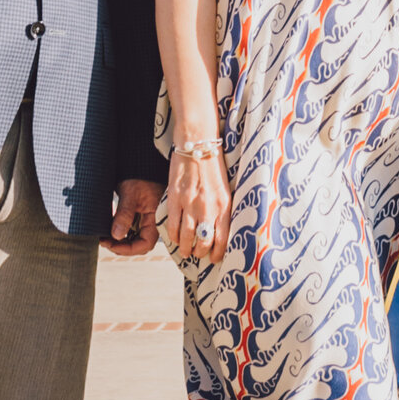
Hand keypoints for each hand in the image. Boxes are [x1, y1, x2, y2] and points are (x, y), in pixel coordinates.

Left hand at [108, 177, 159, 256]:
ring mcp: (146, 218)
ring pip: (134, 237)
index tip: (111, 244)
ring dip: (119, 239)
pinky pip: (131, 228)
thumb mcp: (130, 193)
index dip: (128, 248)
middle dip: (121, 246)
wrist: (139, 161)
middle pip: (139, 243)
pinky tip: (109, 227)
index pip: (145, 243)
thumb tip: (116, 236)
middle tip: (104, 240)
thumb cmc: (139, 174)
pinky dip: (120, 230)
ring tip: (104, 235)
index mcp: (157, 217)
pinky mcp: (140, 214)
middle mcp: (153, 220)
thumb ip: (124, 215)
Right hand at [159, 136, 231, 265]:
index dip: (217, 254)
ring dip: (185, 248)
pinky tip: (175, 237)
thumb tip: (219, 230)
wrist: (198, 141)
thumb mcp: (225, 188)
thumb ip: (222, 209)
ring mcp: (190, 204)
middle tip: (198, 253)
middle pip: (203, 243)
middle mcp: (208, 207)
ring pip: (186, 238)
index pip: (223, 240)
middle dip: (200, 253)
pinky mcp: (175, 198)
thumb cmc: (213, 164)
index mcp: (224, 205)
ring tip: (186, 250)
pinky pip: (172, 225)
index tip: (214, 258)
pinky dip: (173, 236)